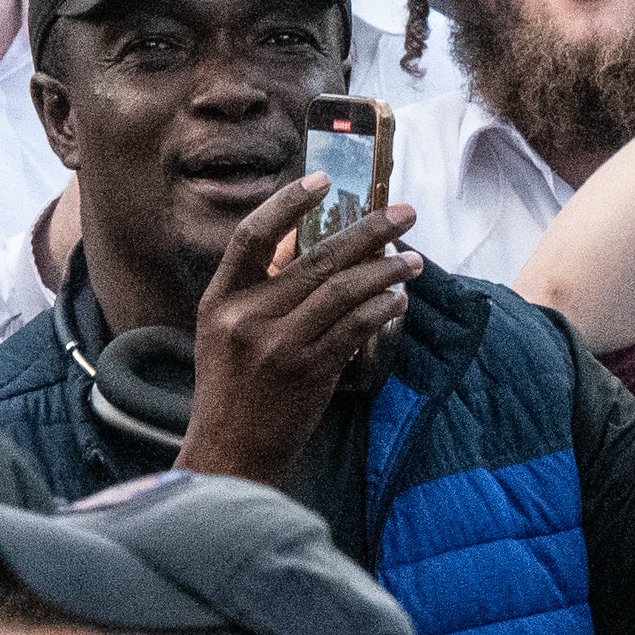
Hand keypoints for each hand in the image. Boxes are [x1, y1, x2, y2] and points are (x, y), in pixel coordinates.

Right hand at [182, 178, 422, 483]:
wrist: (230, 454)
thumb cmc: (232, 390)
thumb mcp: (224, 333)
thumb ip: (257, 290)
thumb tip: (296, 246)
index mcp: (220, 300)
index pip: (253, 236)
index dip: (289, 203)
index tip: (326, 180)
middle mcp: (246, 318)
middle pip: (316, 258)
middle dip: (369, 231)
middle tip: (406, 213)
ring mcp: (278, 346)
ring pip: (342, 290)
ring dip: (385, 271)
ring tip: (413, 261)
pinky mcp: (308, 373)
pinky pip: (354, 329)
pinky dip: (381, 309)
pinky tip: (399, 301)